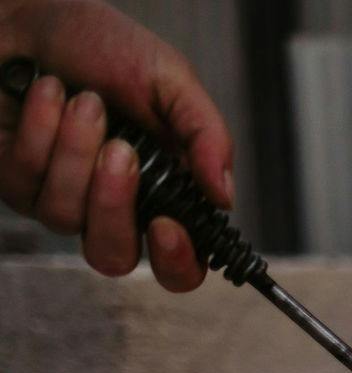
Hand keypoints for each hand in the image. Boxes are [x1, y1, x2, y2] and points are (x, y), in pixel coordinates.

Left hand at [0, 0, 232, 290]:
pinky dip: (39, 131)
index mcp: (162, 189)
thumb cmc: (100, 42)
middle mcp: (112, 203)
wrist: (31, 14)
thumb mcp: (170, 79)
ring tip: (83, 101)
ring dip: (75, 151)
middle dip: (113, 204)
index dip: (177, 261)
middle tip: (120, 149)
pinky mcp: (16, 181)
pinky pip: (26, 182)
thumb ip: (206, 136)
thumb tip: (226, 195)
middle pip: (114, 255)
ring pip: (65, 216)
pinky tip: (46, 95)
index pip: (179, 263)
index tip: (166, 225)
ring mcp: (60, 196)